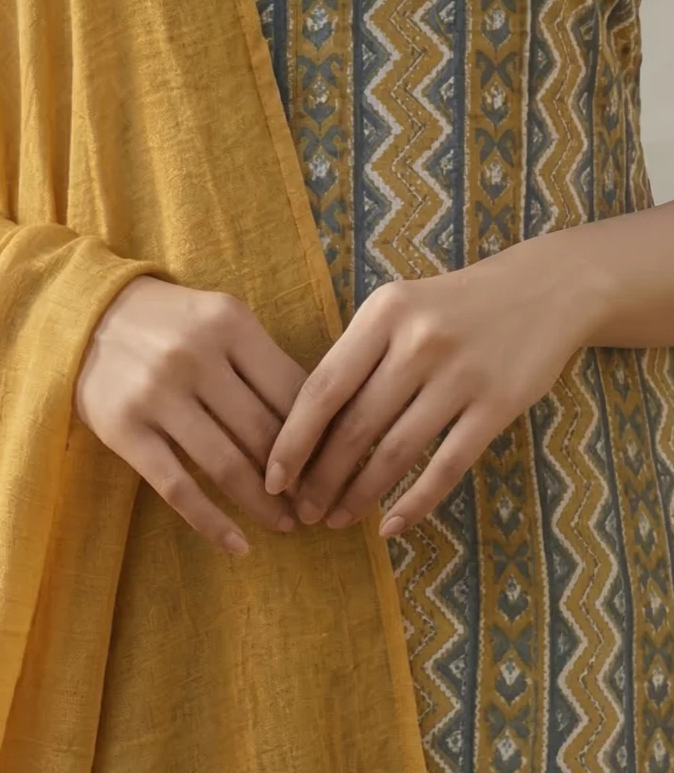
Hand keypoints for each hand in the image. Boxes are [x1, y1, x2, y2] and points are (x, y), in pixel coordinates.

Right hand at [75, 276, 304, 554]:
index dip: (319, 434)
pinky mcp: (124, 430)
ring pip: (226, 464)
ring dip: (263, 505)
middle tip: (315, 504)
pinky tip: (237, 545)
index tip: (334, 465)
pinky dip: (211, 523)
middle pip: (263, 431)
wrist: (88, 318)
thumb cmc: (171, 324)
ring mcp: (157, 394)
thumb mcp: (220, 319)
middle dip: (296, 477)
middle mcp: (195, 356)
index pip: (292, 390)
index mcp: (230, 323)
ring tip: (286, 525)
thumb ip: (262, 361)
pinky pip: (177, 487)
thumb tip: (320, 424)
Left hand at [266, 238, 597, 536]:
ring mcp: (461, 374)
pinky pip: (447, 466)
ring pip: (396, 451)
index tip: (272, 477)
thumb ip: (358, 354)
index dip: (292, 439)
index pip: (323, 386)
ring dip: (360, 494)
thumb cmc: (454, 305)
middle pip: (355, 425)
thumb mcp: (399, 307)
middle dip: (321, 477)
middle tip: (303, 510)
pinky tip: (391, 526)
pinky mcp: (498, 405)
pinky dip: (415, 502)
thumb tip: (306, 424)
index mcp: (384, 313)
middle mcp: (419, 341)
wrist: (544, 289)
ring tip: (336, 519)